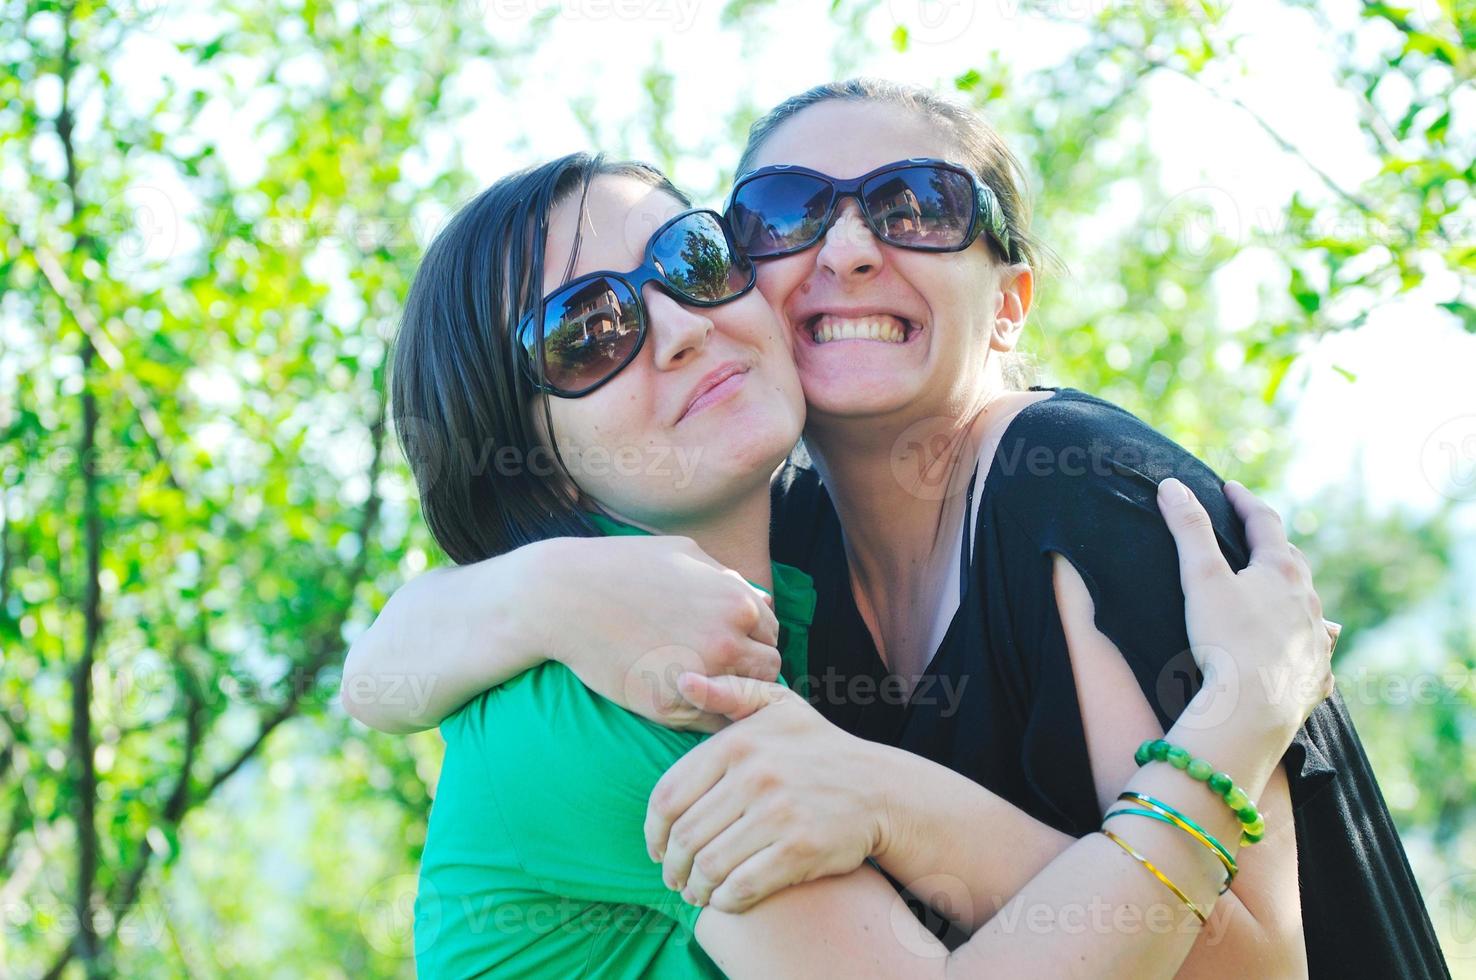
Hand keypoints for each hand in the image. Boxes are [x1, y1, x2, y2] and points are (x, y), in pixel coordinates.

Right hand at [537, 535, 781, 732]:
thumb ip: (727, 579)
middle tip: (718, 667)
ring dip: (731, 694)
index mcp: (737, 604)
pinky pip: (711, 723)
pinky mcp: (669, 707)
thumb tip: (760, 599)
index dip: (752, 639)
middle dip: (749, 669)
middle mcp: (727, 642)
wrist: (563, 596)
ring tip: (704, 685)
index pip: (771, 634)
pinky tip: (685, 700)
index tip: (729, 643)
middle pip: (767, 669)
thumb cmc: (621, 566)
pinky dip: (705, 716)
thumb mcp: (684, 554)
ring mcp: (701, 678)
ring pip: (744, 701)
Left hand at [643, 674, 885, 911]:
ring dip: (695, 887)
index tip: (657, 848)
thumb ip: (729, 692)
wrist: (881, 789)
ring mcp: (777, 813)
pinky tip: (723, 899)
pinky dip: (724, 900)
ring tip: (696, 892)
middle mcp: (754, 775)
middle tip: (675, 878)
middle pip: (686, 835)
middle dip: (672, 866)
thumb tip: (684, 680)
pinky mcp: (799, 849)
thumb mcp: (779, 705)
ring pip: (709, 864)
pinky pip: (742, 886)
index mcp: (738, 743)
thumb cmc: (820, 747)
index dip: (653, 830)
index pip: (669, 796)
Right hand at [1157, 478, 1333, 738]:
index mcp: (1281, 571)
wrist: (1253, 709)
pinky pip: (1318, 653)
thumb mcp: (1201, 578)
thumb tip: (1173, 486)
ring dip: (1296, 595)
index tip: (1230, 488)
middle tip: (1256, 539)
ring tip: (1287, 593)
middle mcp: (1308, 601)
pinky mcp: (1316, 675)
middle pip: (1293, 562)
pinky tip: (1308, 650)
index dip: (1244, 502)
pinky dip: (1309, 645)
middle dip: (1274, 546)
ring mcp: (1316, 639)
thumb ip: (1188, 530)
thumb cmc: (1226, 640)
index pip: (1264, 523)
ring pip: (1312, 607)